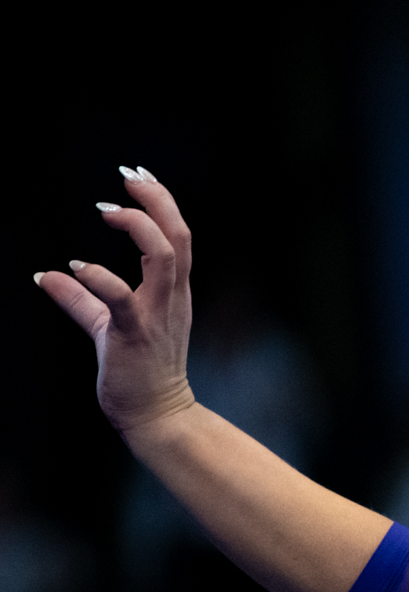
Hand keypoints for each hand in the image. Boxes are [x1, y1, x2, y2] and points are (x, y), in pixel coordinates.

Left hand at [34, 169, 197, 432]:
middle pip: (179, 236)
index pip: (178, 236)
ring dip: (138, 226)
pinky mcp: (136, 333)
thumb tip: (46, 274)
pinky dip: (97, 276)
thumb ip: (81, 298)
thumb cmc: (140, 372)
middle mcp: (172, 298)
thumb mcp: (110, 327)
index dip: (161, 202)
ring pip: (165, 257)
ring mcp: (158, 315)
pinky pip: (122, 297)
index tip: (138, 177)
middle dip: (157, 200)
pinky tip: (75, 266)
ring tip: (108, 210)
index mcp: (173, 293)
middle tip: (128, 176)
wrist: (158, 414)